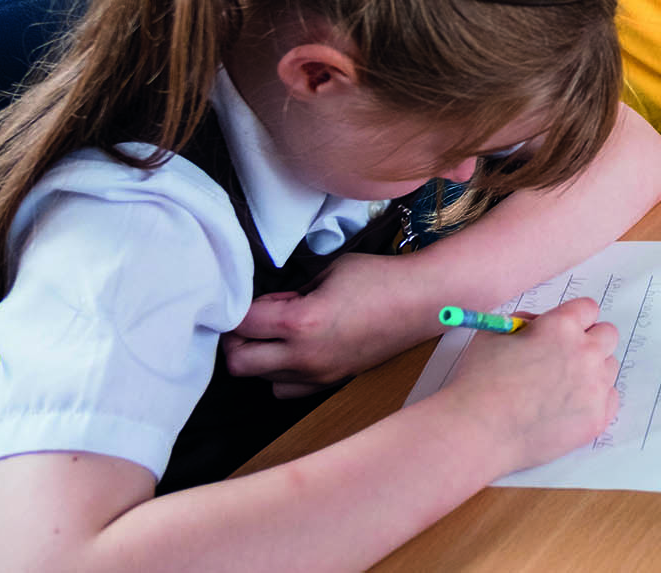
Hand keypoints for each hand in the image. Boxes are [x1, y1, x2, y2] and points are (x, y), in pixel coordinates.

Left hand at [223, 252, 428, 396]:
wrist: (423, 301)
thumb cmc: (380, 278)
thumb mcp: (327, 270)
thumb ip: (292, 292)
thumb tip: (271, 305)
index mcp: (300, 322)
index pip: (241, 324)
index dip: (238, 307)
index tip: (249, 297)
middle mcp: (304, 356)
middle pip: (238, 362)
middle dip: (237, 339)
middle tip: (252, 320)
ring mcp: (318, 374)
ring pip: (261, 380)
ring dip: (259, 358)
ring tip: (277, 334)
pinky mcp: (332, 381)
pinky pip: (287, 389)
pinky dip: (281, 373)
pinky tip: (296, 351)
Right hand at [440, 296, 620, 474]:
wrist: (478, 431)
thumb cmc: (479, 381)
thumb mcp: (494, 334)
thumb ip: (526, 322)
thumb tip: (541, 325)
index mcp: (562, 327)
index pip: (588, 308)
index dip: (575, 318)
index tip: (565, 331)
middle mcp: (585, 352)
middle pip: (608, 335)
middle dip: (590, 341)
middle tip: (566, 358)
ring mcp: (595, 387)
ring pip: (610, 367)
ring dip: (593, 371)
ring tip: (563, 387)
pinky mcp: (597, 418)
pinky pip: (611, 399)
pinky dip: (595, 400)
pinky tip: (570, 406)